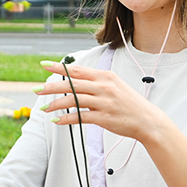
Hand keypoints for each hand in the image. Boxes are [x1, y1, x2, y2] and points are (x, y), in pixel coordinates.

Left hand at [35, 60, 163, 141]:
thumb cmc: (129, 103)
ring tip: (45, 108)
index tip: (44, 64)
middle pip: (72, 84)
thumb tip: (75, 82)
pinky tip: (57, 121)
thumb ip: (95, 83)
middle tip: (37, 90)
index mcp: (105, 76)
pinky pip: (81, 117)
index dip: (60, 67)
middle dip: (52, 87)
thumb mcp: (114, 86)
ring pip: (74, 100)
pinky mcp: (104, 117)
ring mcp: (104, 102)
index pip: (78, 70)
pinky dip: (67, 119)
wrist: (148, 120)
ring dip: (56, 104)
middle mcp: (104, 87)